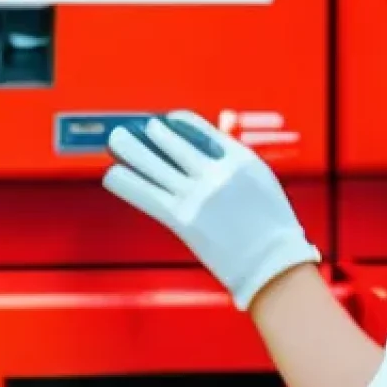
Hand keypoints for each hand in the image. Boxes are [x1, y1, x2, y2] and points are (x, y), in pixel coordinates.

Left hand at [102, 110, 320, 310]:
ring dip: (131, 150)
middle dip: (149, 133)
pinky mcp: (183, 220)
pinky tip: (113, 174)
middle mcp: (215, 172)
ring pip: (154, 165)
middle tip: (130, 127)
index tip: (163, 121)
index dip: (175, 122)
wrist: (273, 264)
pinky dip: (128, 182)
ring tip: (116, 139)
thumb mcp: (260, 179)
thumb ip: (231, 158)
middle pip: (171, 143)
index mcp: (237, 157)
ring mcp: (197, 196)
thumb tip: (204, 144)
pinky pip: (148, 196)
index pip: (196, 127)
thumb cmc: (271, 224)